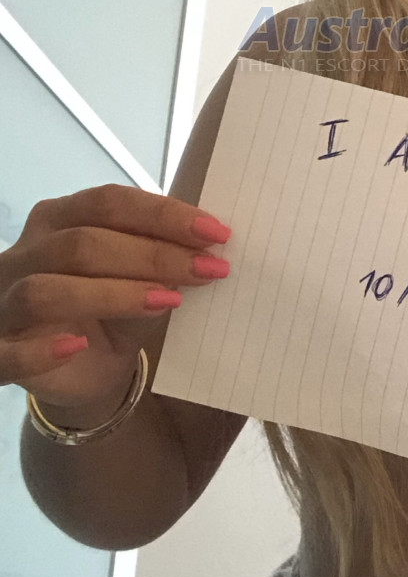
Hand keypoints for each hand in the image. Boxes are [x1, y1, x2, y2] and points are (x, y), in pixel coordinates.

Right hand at [0, 184, 230, 410]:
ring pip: (46, 290)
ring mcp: (4, 302)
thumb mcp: (142, 280)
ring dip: (113, 294)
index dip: (163, 215)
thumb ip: (162, 259)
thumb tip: (211, 245)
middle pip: (83, 244)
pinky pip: (6, 350)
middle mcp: (26, 253)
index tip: (216, 233)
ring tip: (167, 302)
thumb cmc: (114, 312)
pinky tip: (77, 346)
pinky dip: (41, 350)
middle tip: (208, 269)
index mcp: (59, 219)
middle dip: (153, 255)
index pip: (108, 203)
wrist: (85, 373)